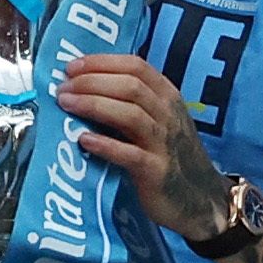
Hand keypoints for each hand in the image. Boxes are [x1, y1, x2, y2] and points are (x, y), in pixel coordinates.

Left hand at [49, 51, 231, 239]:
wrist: (199, 200)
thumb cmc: (172, 157)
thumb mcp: (160, 122)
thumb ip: (132, 104)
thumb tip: (86, 88)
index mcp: (167, 97)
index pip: (136, 66)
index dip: (102, 62)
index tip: (72, 67)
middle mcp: (168, 114)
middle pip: (130, 86)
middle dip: (92, 82)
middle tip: (63, 87)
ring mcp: (164, 143)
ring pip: (131, 114)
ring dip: (94, 105)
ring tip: (67, 104)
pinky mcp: (157, 172)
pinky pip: (131, 154)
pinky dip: (106, 145)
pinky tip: (84, 140)